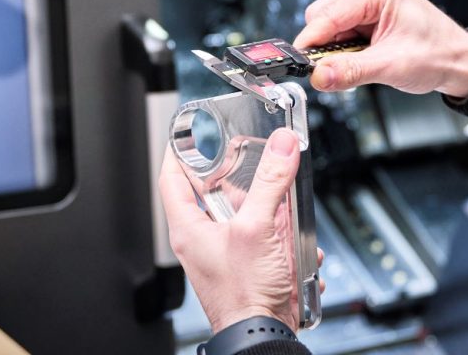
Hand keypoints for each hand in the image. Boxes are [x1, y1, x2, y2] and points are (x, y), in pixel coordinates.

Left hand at [159, 128, 315, 332]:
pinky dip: (284, 235)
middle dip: (242, 179)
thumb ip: (270, 182)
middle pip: (216, 193)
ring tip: (284, 205)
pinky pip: (267, 236)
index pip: (171, 178)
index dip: (177, 151)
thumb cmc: (244, 296)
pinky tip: (295, 241)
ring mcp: (227, 252)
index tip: (187, 132)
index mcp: (189, 228)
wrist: (263, 335)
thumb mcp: (257, 228)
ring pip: (247, 213)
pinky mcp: (250, 264)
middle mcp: (204, 239)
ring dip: (272, 209)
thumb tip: (281, 146)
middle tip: (253, 159)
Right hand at [292, 0, 467, 96]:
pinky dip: (342, 48)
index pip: (329, 12)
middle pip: (322, 15)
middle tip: (335, 70)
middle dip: (325, 45)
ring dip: (334, 48)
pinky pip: (338, 30)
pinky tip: (361, 56)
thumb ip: (351, 71)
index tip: (301, 63)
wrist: (458, 62)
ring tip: (360, 61)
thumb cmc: (438, 54)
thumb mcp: (392, 66)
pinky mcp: (366, 13)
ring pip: (327, 24)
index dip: (312, 40)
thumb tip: (319, 75)